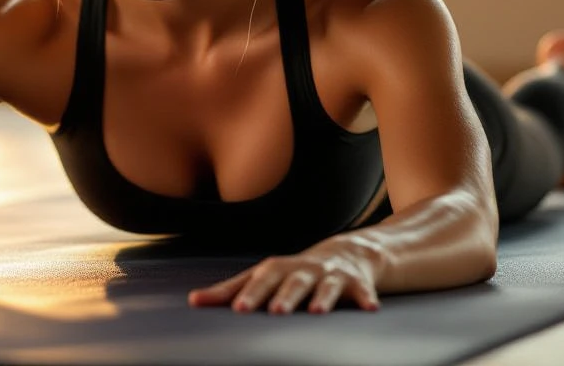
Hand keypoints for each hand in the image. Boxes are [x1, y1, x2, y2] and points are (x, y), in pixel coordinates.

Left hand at [187, 236, 379, 313]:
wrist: (349, 253)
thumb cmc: (295, 271)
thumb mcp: (264, 277)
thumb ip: (229, 290)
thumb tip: (193, 301)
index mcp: (279, 269)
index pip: (261, 280)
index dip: (250, 293)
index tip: (237, 309)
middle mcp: (304, 270)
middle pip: (293, 281)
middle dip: (285, 295)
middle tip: (275, 311)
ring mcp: (331, 275)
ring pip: (327, 285)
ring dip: (322, 297)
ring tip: (317, 312)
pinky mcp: (357, 283)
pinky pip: (363, 291)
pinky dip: (367, 298)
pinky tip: (370, 309)